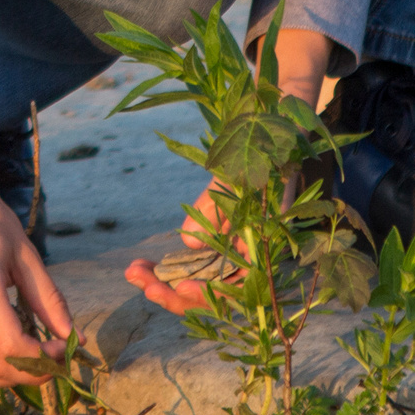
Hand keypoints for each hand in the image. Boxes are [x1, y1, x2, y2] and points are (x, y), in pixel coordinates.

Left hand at [124, 27, 335, 313]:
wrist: (281, 122)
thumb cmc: (265, 142)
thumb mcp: (238, 168)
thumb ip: (215, 203)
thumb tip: (186, 242)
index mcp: (269, 240)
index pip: (238, 286)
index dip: (208, 292)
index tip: (178, 285)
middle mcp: (257, 252)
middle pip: (216, 292)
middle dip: (175, 291)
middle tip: (138, 280)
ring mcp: (240, 248)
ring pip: (203, 281)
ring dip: (166, 282)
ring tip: (133, 273)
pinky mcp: (226, 240)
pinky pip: (199, 266)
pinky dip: (172, 267)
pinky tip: (146, 266)